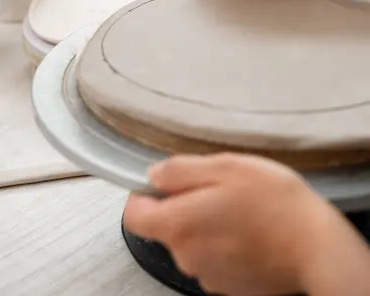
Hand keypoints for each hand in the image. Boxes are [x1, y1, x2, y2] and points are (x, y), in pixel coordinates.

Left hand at [124, 153, 333, 295]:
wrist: (316, 247)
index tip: (163, 182)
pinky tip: (250, 230)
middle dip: (184, 204)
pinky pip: (213, 258)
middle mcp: (186, 256)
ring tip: (241, 208)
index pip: (134, 215)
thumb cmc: (273, 201)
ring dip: (206, 223)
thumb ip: (181, 170)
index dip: (142, 195)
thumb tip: (153, 175)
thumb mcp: (225, 166)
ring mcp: (208, 275)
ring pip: (192, 241)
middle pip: (167, 226)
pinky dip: (224, 243)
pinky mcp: (229, 286)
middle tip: (219, 187)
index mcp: (178, 224)